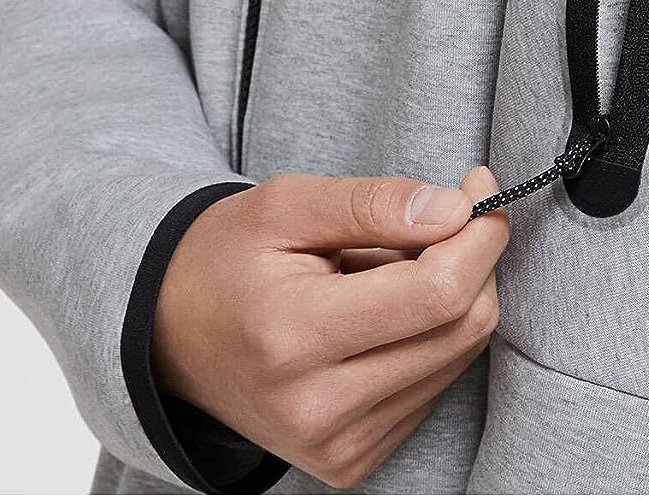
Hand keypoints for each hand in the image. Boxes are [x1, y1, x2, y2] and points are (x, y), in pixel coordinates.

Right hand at [152, 166, 507, 487]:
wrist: (169, 333)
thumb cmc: (227, 257)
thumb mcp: (288, 204)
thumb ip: (374, 202)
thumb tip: (456, 209)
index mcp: (294, 337)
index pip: (436, 293)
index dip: (478, 234)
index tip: (479, 188)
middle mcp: (318, 408)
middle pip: (460, 328)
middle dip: (476, 258)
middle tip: (452, 213)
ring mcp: (336, 446)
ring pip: (457, 357)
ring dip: (453, 296)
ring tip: (394, 265)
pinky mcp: (351, 461)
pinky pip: (435, 387)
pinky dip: (431, 335)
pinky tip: (386, 310)